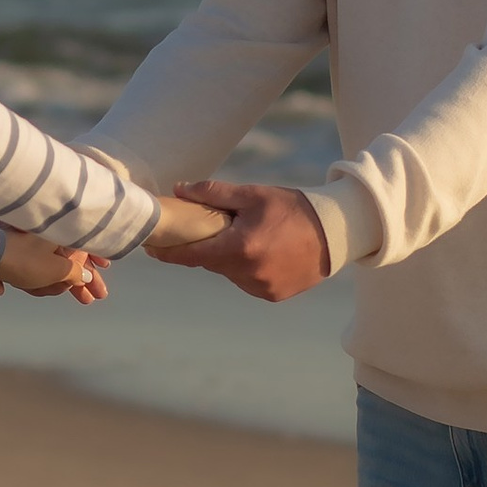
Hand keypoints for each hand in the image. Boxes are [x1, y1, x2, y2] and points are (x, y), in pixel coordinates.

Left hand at [0, 229, 109, 303]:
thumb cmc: (24, 259)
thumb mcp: (58, 270)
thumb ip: (77, 273)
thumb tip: (86, 276)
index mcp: (59, 231)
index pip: (84, 248)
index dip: (95, 269)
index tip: (101, 290)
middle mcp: (43, 234)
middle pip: (66, 260)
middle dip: (74, 281)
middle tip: (87, 300)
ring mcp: (25, 242)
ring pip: (44, 268)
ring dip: (43, 284)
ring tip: (36, 288)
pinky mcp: (9, 251)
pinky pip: (21, 268)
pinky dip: (16, 279)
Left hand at [160, 178, 332, 302]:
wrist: (336, 232)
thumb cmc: (292, 208)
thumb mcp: (252, 195)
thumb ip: (213, 194)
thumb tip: (179, 190)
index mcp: (239, 248)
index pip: (190, 255)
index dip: (167, 252)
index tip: (150, 247)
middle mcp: (247, 273)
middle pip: (210, 262)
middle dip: (204, 247)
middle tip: (207, 229)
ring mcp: (261, 288)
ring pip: (229, 272)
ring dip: (228, 258)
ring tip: (247, 237)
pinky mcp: (273, 296)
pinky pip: (248, 281)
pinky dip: (247, 268)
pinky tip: (263, 251)